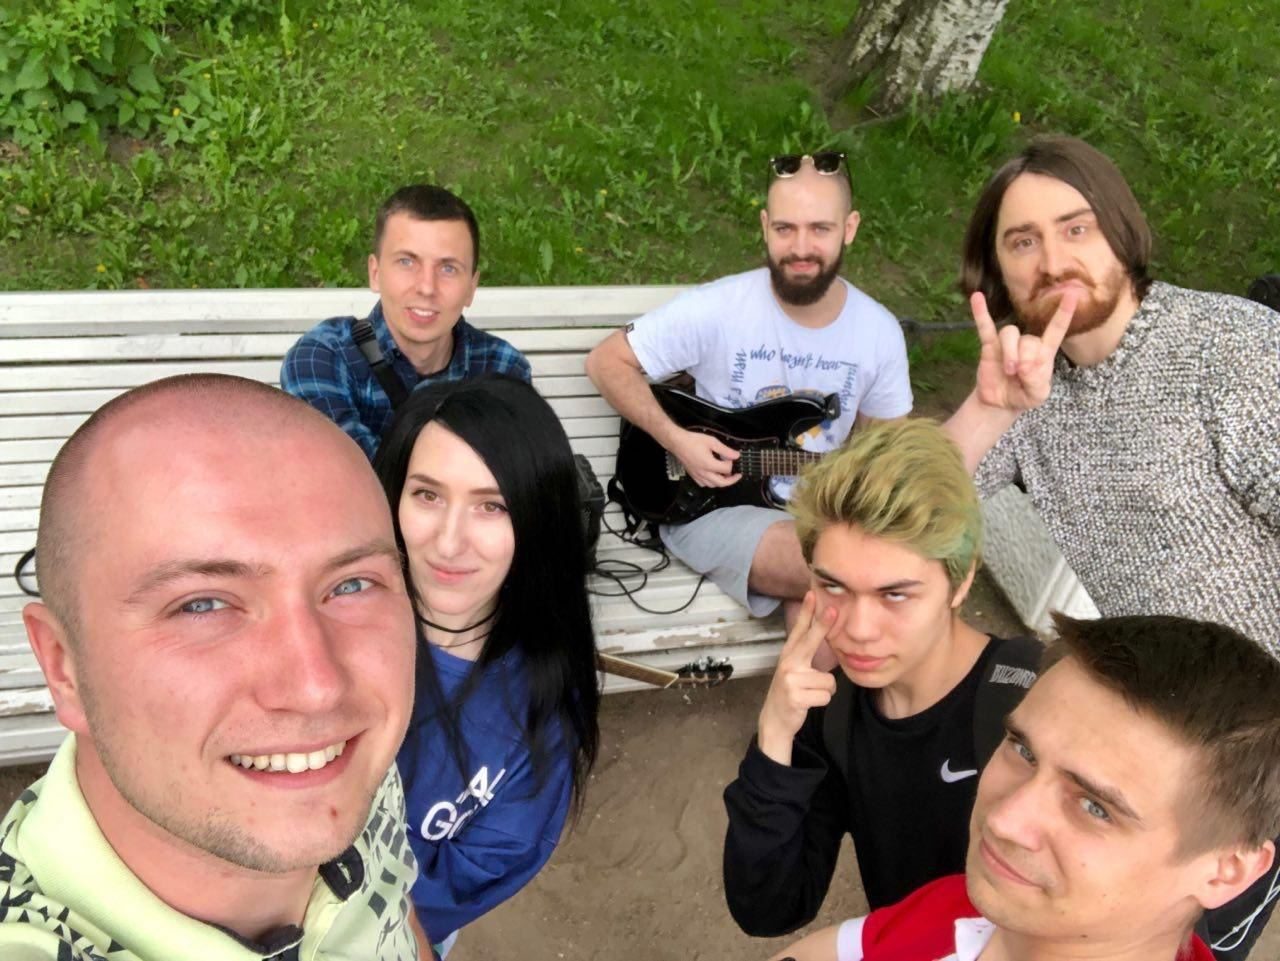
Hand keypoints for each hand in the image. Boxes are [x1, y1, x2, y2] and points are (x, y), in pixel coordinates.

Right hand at [671, 428, 740, 487]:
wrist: (677, 442)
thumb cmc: (692, 440)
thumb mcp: (712, 441)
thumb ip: (725, 450)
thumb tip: (736, 455)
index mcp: (709, 464)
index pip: (726, 469)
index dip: (731, 463)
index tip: (731, 457)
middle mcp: (703, 473)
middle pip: (721, 483)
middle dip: (731, 480)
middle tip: (737, 476)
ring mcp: (697, 475)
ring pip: (712, 485)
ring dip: (721, 482)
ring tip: (725, 475)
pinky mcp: (693, 475)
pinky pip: (703, 484)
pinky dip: (710, 483)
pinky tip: (712, 476)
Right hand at [758, 592, 837, 764]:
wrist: (775, 720)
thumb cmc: (791, 691)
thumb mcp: (794, 670)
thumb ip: (804, 654)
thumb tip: (820, 633)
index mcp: (789, 655)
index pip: (799, 630)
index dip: (806, 612)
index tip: (812, 595)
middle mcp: (788, 664)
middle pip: (810, 641)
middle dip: (822, 625)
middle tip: (832, 609)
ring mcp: (791, 680)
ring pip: (828, 681)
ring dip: (824, 690)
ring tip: (810, 694)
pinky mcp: (796, 696)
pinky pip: (826, 695)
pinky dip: (822, 701)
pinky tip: (808, 703)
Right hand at [971, 290, 1074, 410]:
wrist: (1001, 404)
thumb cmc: (1024, 395)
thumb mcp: (1038, 395)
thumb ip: (1036, 381)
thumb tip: (1023, 366)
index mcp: (1044, 353)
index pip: (1056, 330)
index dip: (1064, 313)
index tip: (1072, 295)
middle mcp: (1027, 344)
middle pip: (1028, 338)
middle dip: (1023, 358)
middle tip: (1018, 375)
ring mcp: (1007, 344)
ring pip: (1009, 333)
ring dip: (1009, 352)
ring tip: (1009, 371)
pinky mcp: (989, 347)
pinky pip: (985, 327)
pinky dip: (980, 313)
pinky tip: (977, 298)